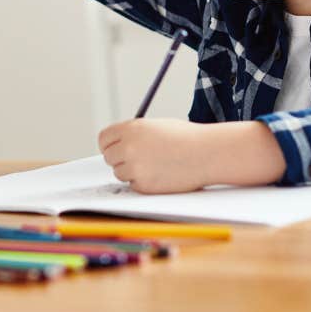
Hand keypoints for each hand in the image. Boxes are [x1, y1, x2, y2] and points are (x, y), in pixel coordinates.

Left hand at [98, 119, 212, 193]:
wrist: (206, 153)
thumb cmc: (185, 138)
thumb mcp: (154, 126)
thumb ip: (133, 134)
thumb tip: (116, 145)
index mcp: (130, 128)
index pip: (103, 139)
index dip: (109, 145)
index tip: (114, 149)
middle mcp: (128, 147)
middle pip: (109, 157)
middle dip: (120, 159)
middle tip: (136, 159)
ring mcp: (135, 167)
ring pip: (120, 173)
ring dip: (132, 172)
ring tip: (154, 165)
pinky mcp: (144, 185)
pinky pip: (134, 185)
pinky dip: (143, 183)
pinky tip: (160, 175)